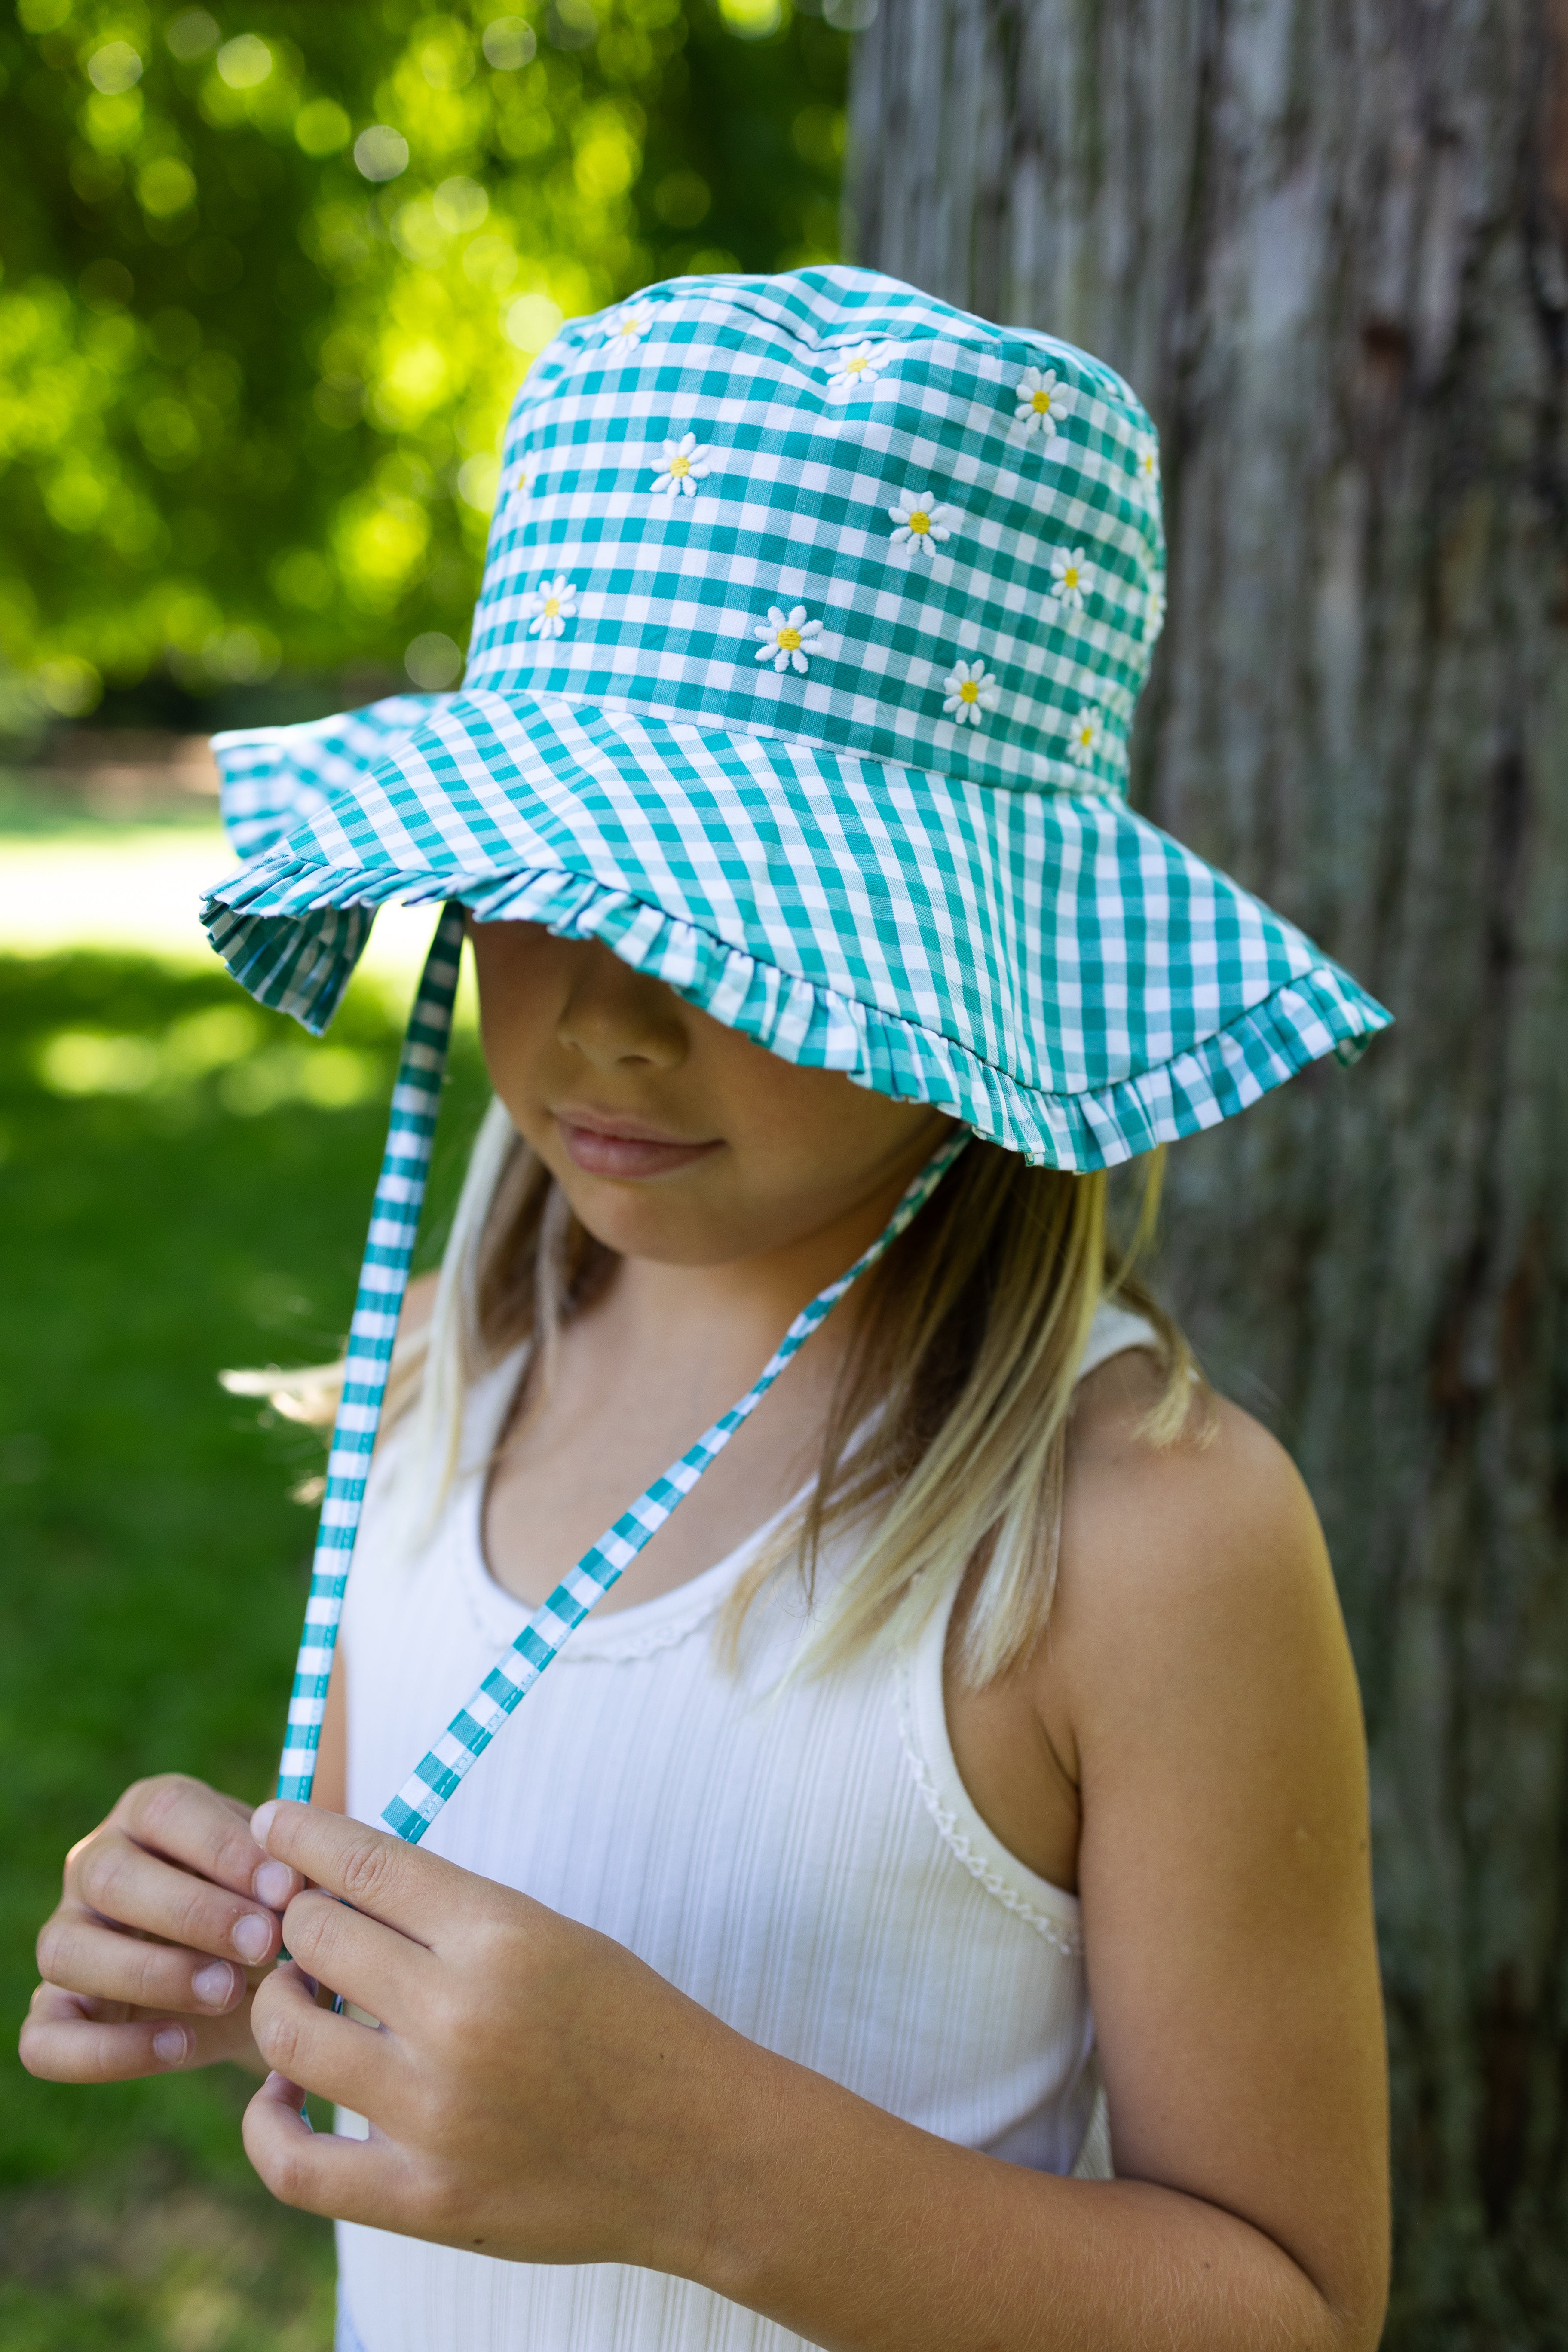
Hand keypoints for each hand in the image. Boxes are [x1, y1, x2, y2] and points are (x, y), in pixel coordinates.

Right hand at [20, 1774, 304, 2082]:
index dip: (225, 1849)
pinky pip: (47, 2039)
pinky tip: (180, 2046)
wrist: (250, 1980)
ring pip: (66, 1951)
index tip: (287, 1889)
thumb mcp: (283, 1884)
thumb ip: (291, 1877)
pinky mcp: (54, 2013)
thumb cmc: (268, 1911)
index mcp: (150, 1814)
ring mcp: (66, 1938)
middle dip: (194, 1913)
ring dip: (152, 1975)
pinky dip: (107, 2051)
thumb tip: (302, 1888)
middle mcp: (93, 1866)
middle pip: (111, 1875)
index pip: (167, 1811)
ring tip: (228, 1993)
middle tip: (263, 1943)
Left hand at [242, 1799, 757, 2272]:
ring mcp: (436, 2116)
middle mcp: (461, 2018)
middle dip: (301, 1918)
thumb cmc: (628, 2025)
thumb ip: (450, 1915)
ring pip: (289, 2033)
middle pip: (315, 1936)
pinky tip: (280, 2096)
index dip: (303, 1832)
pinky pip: (293, 2163)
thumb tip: (338, 1884)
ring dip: (283, 2002)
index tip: (275, 1820)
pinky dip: (265, 2123)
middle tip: (311, 1925)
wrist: (701, 2149)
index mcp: (502, 1936)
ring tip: (305, 2000)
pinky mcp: (424, 2201)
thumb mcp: (553, 1937)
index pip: (364, 1863)